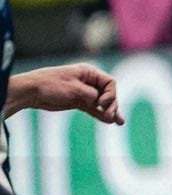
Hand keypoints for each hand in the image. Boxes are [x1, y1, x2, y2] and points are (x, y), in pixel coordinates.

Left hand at [8, 64, 122, 124]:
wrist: (30, 91)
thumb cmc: (51, 85)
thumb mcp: (75, 89)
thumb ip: (92, 96)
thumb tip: (103, 105)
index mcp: (89, 72)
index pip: (110, 83)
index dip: (111, 94)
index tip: (102, 104)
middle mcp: (88, 82)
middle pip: (108, 93)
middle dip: (112, 105)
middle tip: (110, 116)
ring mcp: (83, 92)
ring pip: (101, 103)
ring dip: (110, 112)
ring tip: (119, 122)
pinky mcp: (77, 102)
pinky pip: (93, 108)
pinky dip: (100, 114)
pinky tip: (109, 121)